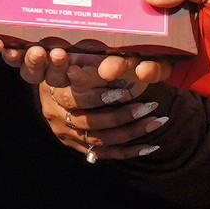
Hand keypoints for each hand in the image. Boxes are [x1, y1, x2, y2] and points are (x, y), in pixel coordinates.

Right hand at [37, 67, 169, 160]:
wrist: (55, 83)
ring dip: (131, 132)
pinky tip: (149, 147)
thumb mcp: (77, 54)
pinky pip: (104, 153)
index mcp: (53, 91)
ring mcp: (66, 134)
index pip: (76, 98)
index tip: (124, 92)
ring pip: (100, 140)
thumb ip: (90, 57)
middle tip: (149, 106)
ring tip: (156, 121)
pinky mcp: (77, 146)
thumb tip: (112, 61)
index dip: (100, 97)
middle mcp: (56, 116)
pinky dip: (128, 151)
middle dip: (122, 116)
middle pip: (91, 122)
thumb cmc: (71, 62)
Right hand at [47, 0, 209, 89]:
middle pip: (131, 27)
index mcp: (176, 0)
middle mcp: (167, 24)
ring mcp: (169, 48)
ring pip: (135, 52)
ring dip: (120, 59)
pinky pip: (154, 70)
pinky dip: (145, 71)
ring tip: (108, 68)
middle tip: (93, 42)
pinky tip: (142, 69)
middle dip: (110, 36)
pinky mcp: (176, 70)